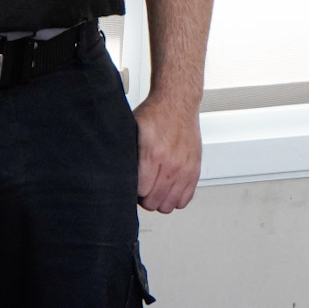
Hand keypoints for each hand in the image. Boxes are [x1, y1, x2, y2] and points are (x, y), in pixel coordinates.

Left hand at [134, 99, 201, 213]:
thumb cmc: (156, 115)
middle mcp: (171, 164)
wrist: (178, 102)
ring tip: (155, 188)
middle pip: (154, 202)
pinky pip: (186, 199)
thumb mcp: (133, 131)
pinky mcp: (195, 169)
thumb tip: (113, 172)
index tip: (131, 185)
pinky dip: (175, 198)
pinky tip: (169, 188)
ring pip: (169, 205)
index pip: (141, 192)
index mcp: (153, 154)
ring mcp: (185, 168)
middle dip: (145, 198)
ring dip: (160, 200)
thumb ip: (127, 154)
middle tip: (142, 187)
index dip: (132, 191)